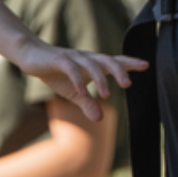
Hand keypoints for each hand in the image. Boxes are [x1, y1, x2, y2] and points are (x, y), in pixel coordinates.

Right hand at [10, 38, 147, 122]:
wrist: (31, 56)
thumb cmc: (56, 72)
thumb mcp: (74, 92)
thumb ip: (87, 103)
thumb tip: (100, 119)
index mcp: (93, 64)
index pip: (115, 61)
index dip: (130, 63)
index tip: (146, 65)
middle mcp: (86, 58)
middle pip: (107, 60)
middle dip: (119, 70)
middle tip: (129, 84)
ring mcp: (73, 57)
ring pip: (91, 64)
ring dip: (100, 79)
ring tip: (106, 95)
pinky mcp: (59, 60)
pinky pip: (71, 68)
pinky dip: (78, 80)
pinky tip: (83, 91)